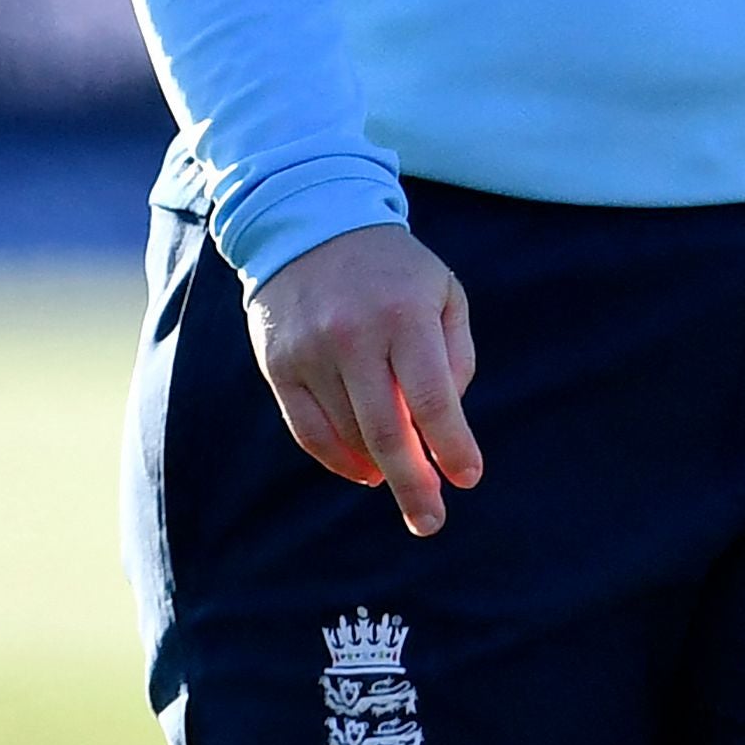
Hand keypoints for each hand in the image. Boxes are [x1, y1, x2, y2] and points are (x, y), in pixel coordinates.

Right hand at [247, 222, 481, 536]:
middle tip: (430, 521)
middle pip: (387, 431)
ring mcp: (310, 352)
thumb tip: (443, 425)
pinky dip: (336, 459)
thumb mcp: (442, 292)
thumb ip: (455, 356)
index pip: (433, 399)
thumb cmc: (391, 270)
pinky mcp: (278, 364)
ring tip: (400, 481)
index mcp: (404, 315)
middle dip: (414, 486)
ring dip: (379, 468)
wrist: (307, 223)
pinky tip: (362, 470)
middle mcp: (352, 336)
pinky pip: (307, 429)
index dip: (452, 447)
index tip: (467, 478)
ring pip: (349, 435)